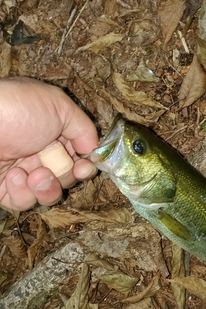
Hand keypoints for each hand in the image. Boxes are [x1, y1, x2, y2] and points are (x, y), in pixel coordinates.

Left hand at [0, 77, 98, 210]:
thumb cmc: (15, 108)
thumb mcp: (58, 105)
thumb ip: (83, 127)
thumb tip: (94, 149)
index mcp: (52, 131)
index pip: (78, 154)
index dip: (86, 163)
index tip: (86, 166)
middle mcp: (38, 152)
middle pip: (67, 176)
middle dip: (67, 175)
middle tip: (57, 168)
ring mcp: (21, 172)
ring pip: (48, 193)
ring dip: (47, 187)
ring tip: (34, 174)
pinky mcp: (4, 190)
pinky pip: (24, 202)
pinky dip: (23, 193)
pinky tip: (14, 177)